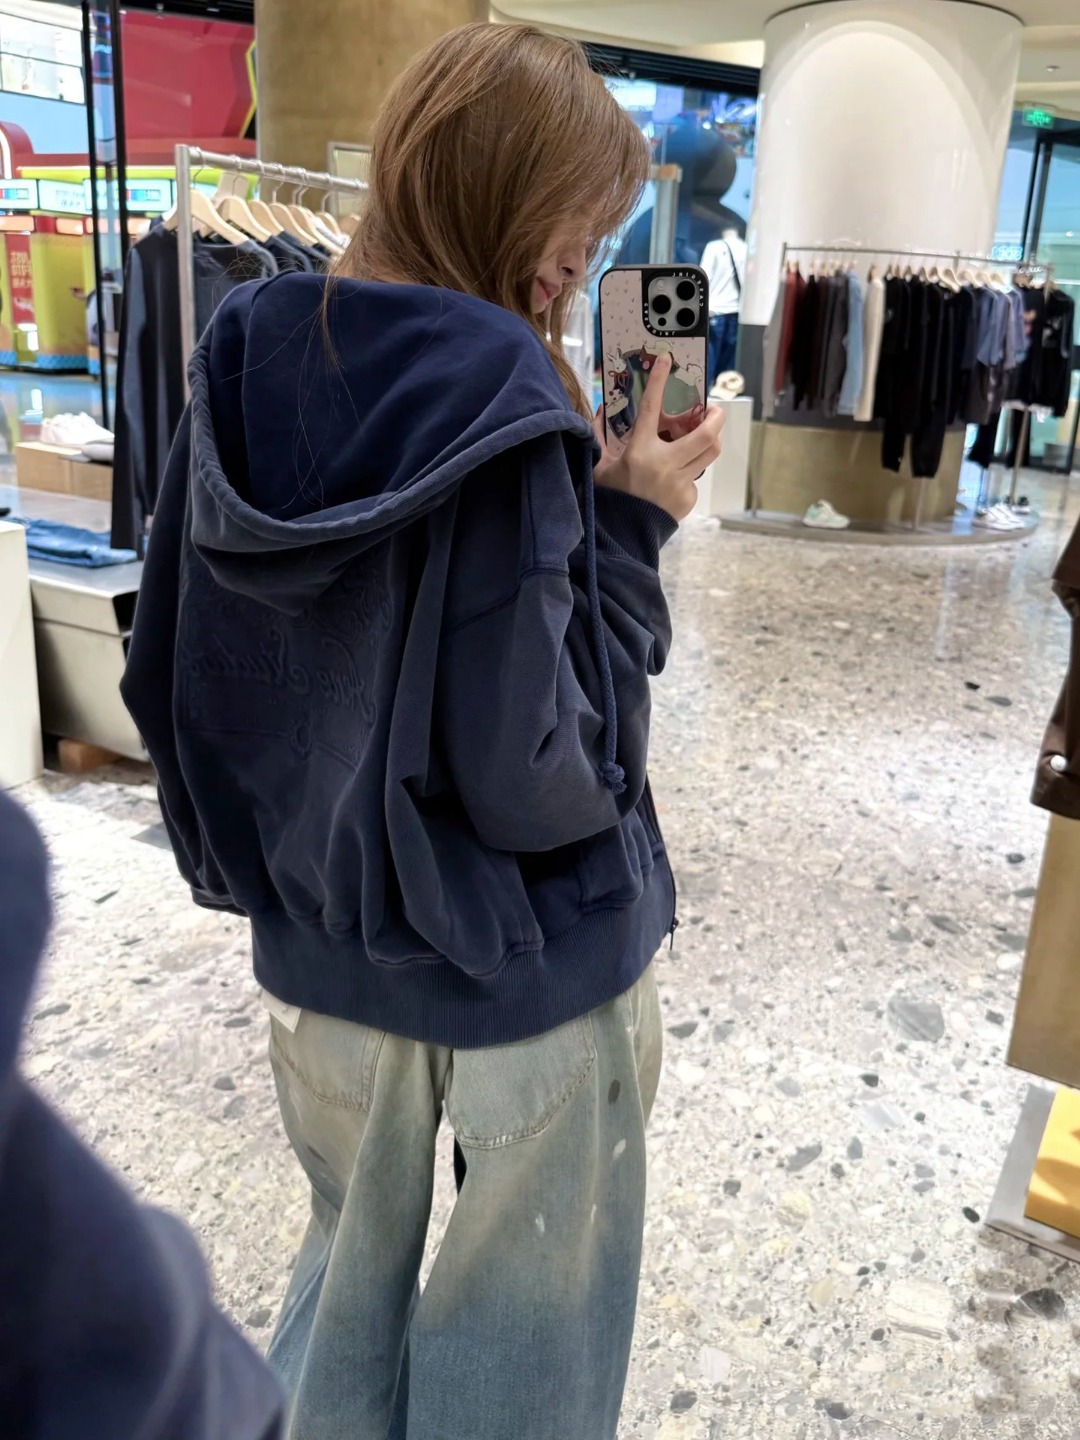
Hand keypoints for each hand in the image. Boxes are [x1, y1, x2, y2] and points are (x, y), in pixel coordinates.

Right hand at [596, 355, 723, 521]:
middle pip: (706, 434)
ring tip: (703, 435)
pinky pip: (695, 477)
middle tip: (713, 409)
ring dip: (711, 439)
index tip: (667, 360)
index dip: (658, 381)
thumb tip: (601, 410)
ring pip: (710, 453)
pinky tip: (672, 481)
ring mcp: (680, 482)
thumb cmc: (610, 499)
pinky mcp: (688, 498)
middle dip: (716, 416)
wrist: (622, 536)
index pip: (651, 408)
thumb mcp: (600, 466)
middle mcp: (664, 464)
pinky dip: (687, 473)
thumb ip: (601, 438)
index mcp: (639, 452)